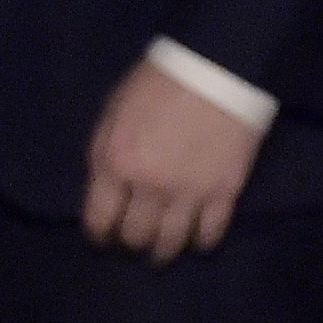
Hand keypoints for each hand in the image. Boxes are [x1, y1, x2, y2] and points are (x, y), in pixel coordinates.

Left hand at [81, 58, 264, 258]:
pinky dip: (201, 242)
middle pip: (136, 235)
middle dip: (131, 241)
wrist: (216, 71)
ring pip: (171, 242)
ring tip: (162, 251)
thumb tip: (106, 191)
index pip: (100, 219)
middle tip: (135, 239)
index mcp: (116, 163)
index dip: (99, 234)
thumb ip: (105, 155)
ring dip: (163, 251)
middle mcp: (150, 187)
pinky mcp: (224, 193)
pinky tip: (197, 239)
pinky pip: (210, 233)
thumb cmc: (156, 85)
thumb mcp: (112, 113)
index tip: (102, 237)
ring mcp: (189, 194)